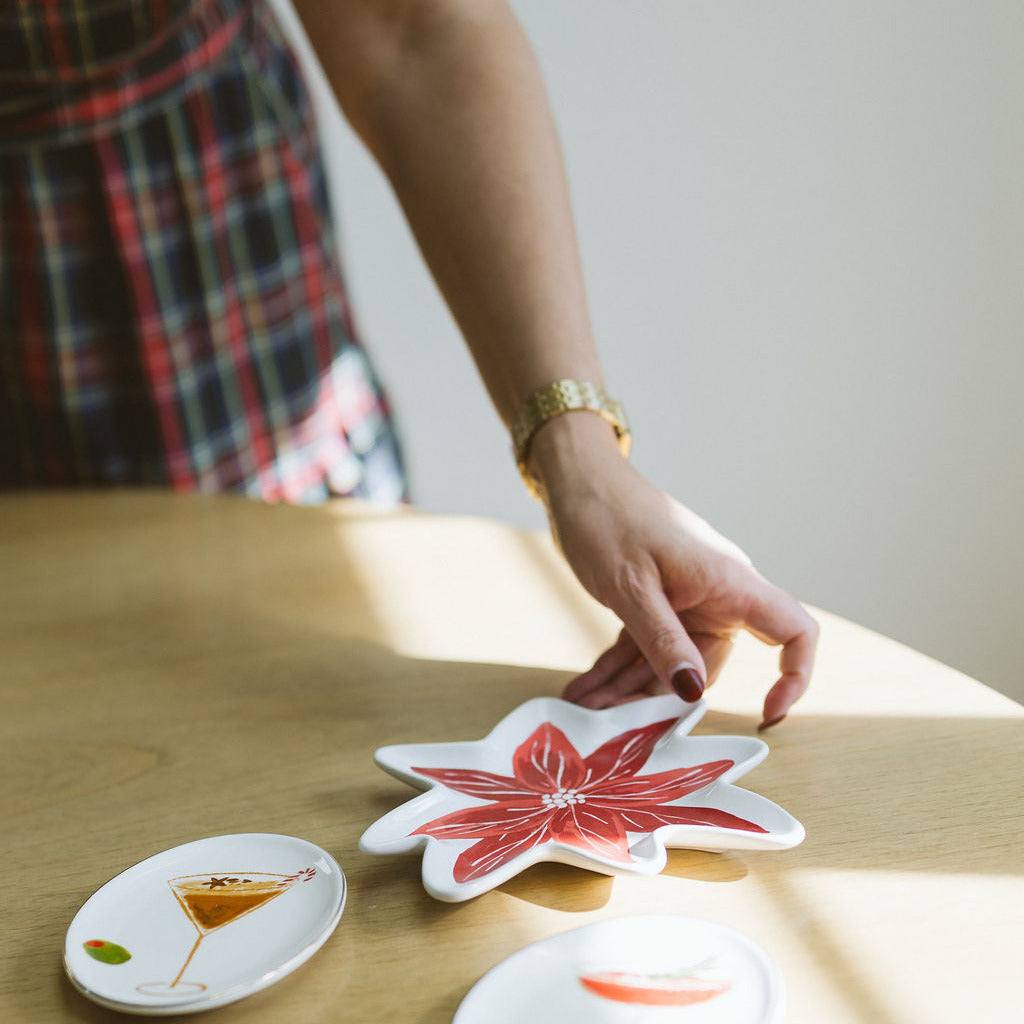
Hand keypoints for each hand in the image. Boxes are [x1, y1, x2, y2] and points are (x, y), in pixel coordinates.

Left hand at [531, 415, 817, 727]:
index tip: (766, 713)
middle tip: (613, 720)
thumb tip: (692, 691)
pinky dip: (616, 666)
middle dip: (662, 696)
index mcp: (729, 582)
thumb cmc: (608, 517)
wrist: (578, 479)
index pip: (793, 631)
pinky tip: (586, 687)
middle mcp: (715, 593)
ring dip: (627, 686)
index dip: (795, 676)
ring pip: (669, 659)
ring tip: (586, 704)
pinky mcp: (655, 600)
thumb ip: (662, 641)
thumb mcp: (631, 587)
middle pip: (709, 663)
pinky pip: (643, 644)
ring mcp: (685, 598)